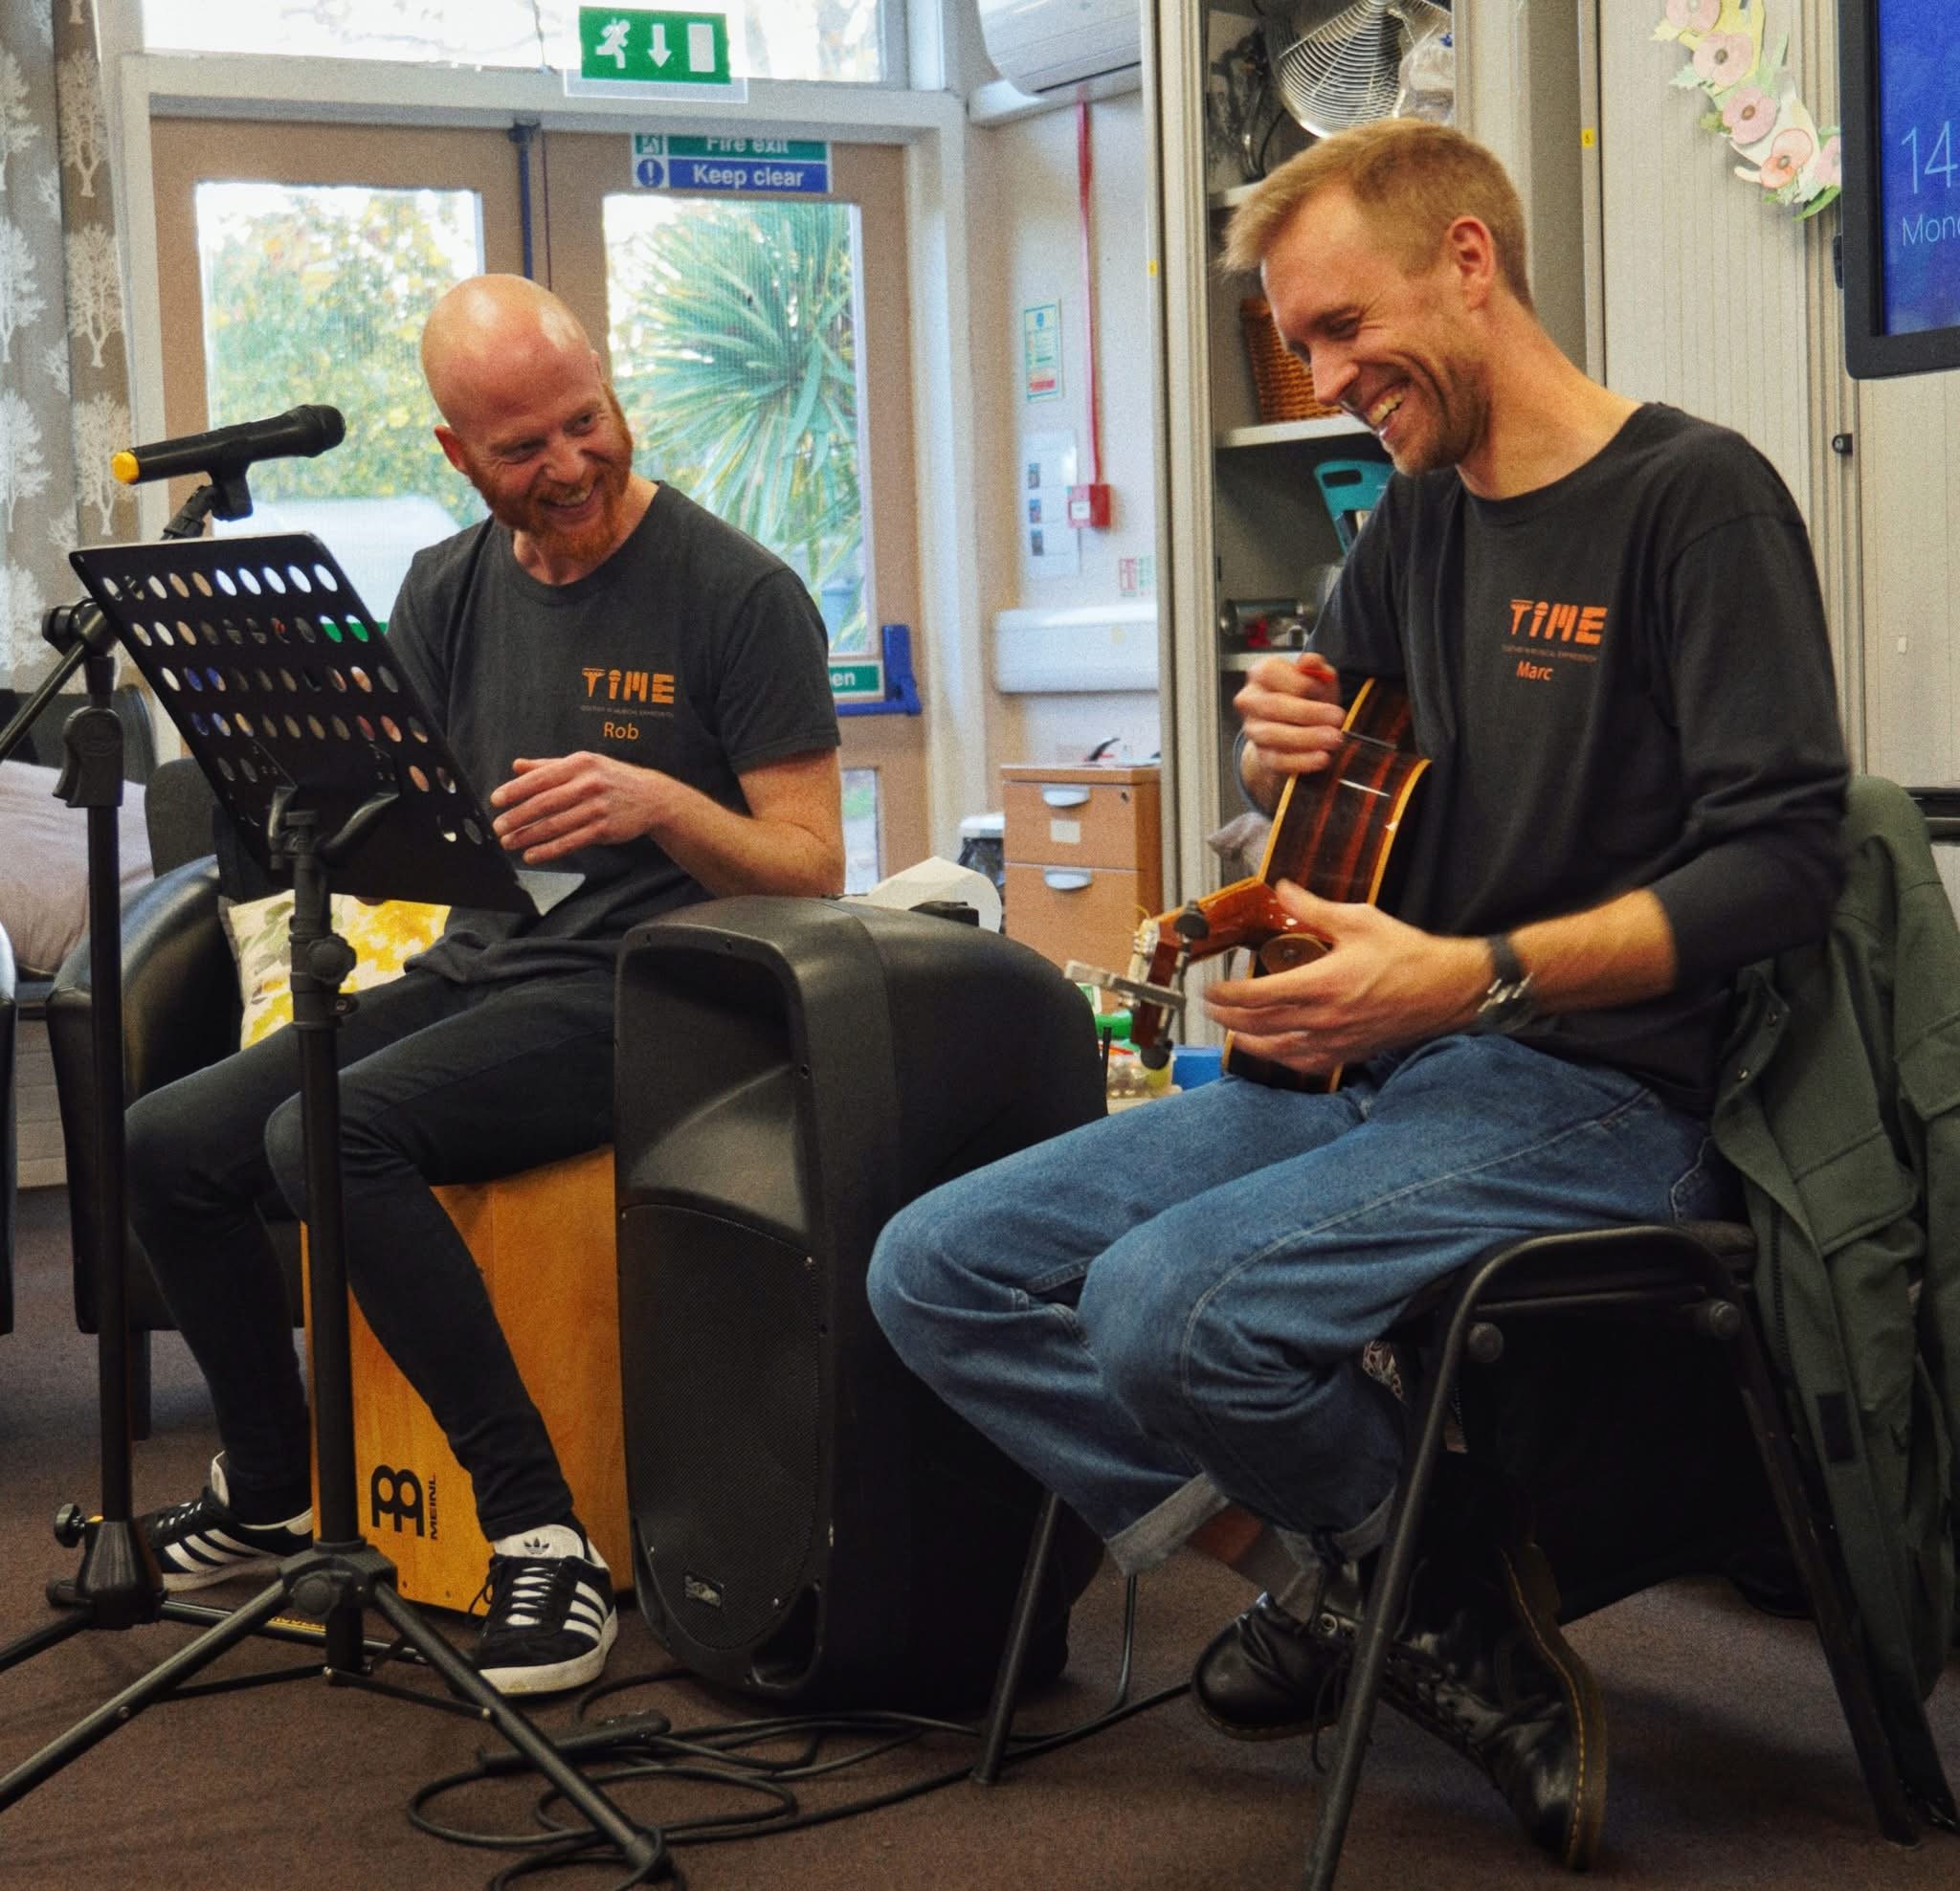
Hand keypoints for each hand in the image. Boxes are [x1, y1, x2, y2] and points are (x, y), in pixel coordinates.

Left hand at [488, 752, 660, 862]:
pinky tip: (532, 855)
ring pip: (555, 825)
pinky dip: (548, 850)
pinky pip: (570, 842)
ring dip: (528, 836)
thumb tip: (517, 766)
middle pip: (544, 803)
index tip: (496, 801)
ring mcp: (597, 808)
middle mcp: (588, 784)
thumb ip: (549, 766)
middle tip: (498, 827)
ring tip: (509, 843)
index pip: (540, 778)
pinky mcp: (604, 829)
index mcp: (580, 764)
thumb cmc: (612, 778)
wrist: (652, 797)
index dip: (515, 790)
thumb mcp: (584, 764)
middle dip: (517, 817)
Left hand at [1203, 881, 1486, 1074]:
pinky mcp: (1352, 1052)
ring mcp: (1337, 1040)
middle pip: (1261, 1024)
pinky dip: (1285, 1059)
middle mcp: (1324, 1018)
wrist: (1449, 990)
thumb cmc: (1409, 955)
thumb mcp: (1360, 920)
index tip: (1211, 989)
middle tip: (1211, 1008)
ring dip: (1250, 1041)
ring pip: (1280, 1049)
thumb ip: (1315, 908)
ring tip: (1233, 1030)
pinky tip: (1277, 1051)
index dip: (1227, 994)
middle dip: (1229, 1017)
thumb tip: (1283, 890)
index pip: (1258, 995)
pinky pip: (1308, 1063)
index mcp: (1322, 984)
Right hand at [1234, 652, 1345, 782]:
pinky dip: (1302, 761)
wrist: (1297, 730)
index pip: (1272, 674)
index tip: (1325, 690)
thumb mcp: (1318, 678)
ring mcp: (1252, 730)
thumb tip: (1310, 661)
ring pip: (1273, 735)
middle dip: (1309, 713)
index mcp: (1261, 674)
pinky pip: (1278, 760)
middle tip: (1338, 718)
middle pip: (1273, 706)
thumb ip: (1316, 667)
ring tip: (1334, 739)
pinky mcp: (1261, 755)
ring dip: (1307, 738)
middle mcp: (1250, 701)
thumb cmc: (1308, 698)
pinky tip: (1322, 757)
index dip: (1301, 683)